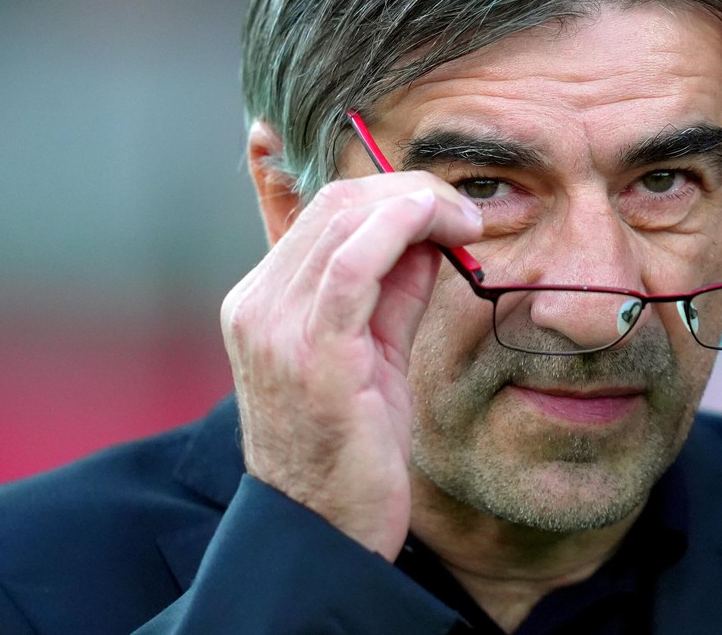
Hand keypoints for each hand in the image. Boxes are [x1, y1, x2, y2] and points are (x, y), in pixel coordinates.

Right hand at [220, 172, 482, 559]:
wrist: (325, 530)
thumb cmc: (353, 446)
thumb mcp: (373, 351)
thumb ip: (393, 290)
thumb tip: (430, 234)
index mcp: (262, 301)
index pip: (324, 209)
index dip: (392, 192)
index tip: (446, 207)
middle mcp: (256, 305)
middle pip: (335, 203)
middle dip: (411, 191)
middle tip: (464, 211)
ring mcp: (276, 328)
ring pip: (344, 221)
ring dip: (417, 205)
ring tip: (464, 220)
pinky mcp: (312, 356)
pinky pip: (353, 267)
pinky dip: (399, 229)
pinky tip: (439, 226)